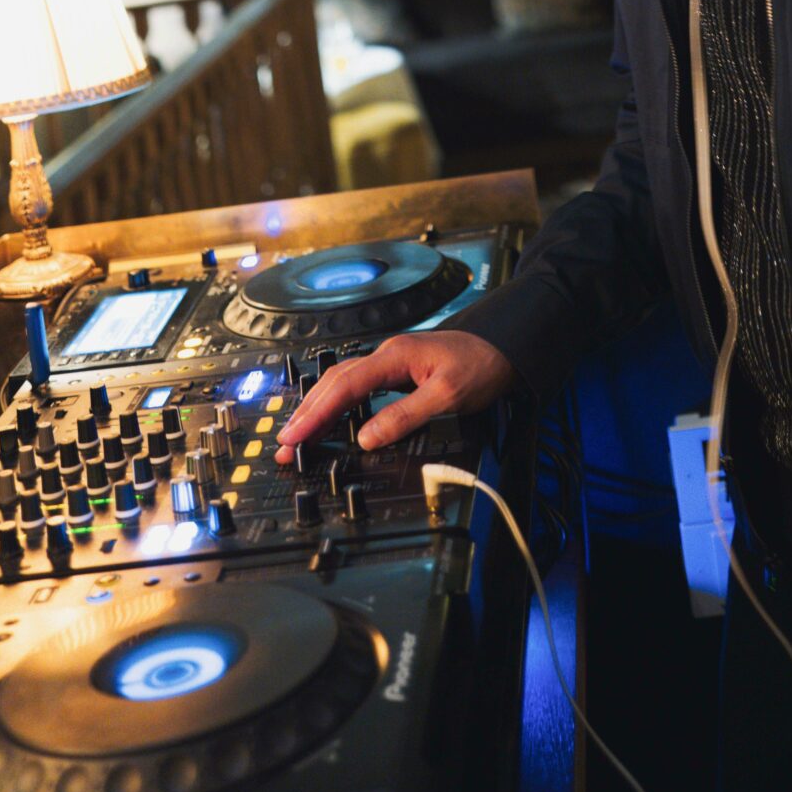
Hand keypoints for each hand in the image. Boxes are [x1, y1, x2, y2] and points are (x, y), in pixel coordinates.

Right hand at [273, 330, 517, 462]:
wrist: (506, 347)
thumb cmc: (482, 365)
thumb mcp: (447, 397)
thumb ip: (404, 416)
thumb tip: (366, 437)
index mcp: (394, 356)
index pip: (344, 387)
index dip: (316, 414)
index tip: (295, 437)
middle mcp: (387, 355)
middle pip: (334, 383)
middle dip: (307, 413)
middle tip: (285, 444)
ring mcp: (392, 361)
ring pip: (342, 383)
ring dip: (318, 408)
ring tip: (298, 435)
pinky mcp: (399, 370)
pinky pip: (357, 386)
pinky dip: (337, 403)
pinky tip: (331, 417)